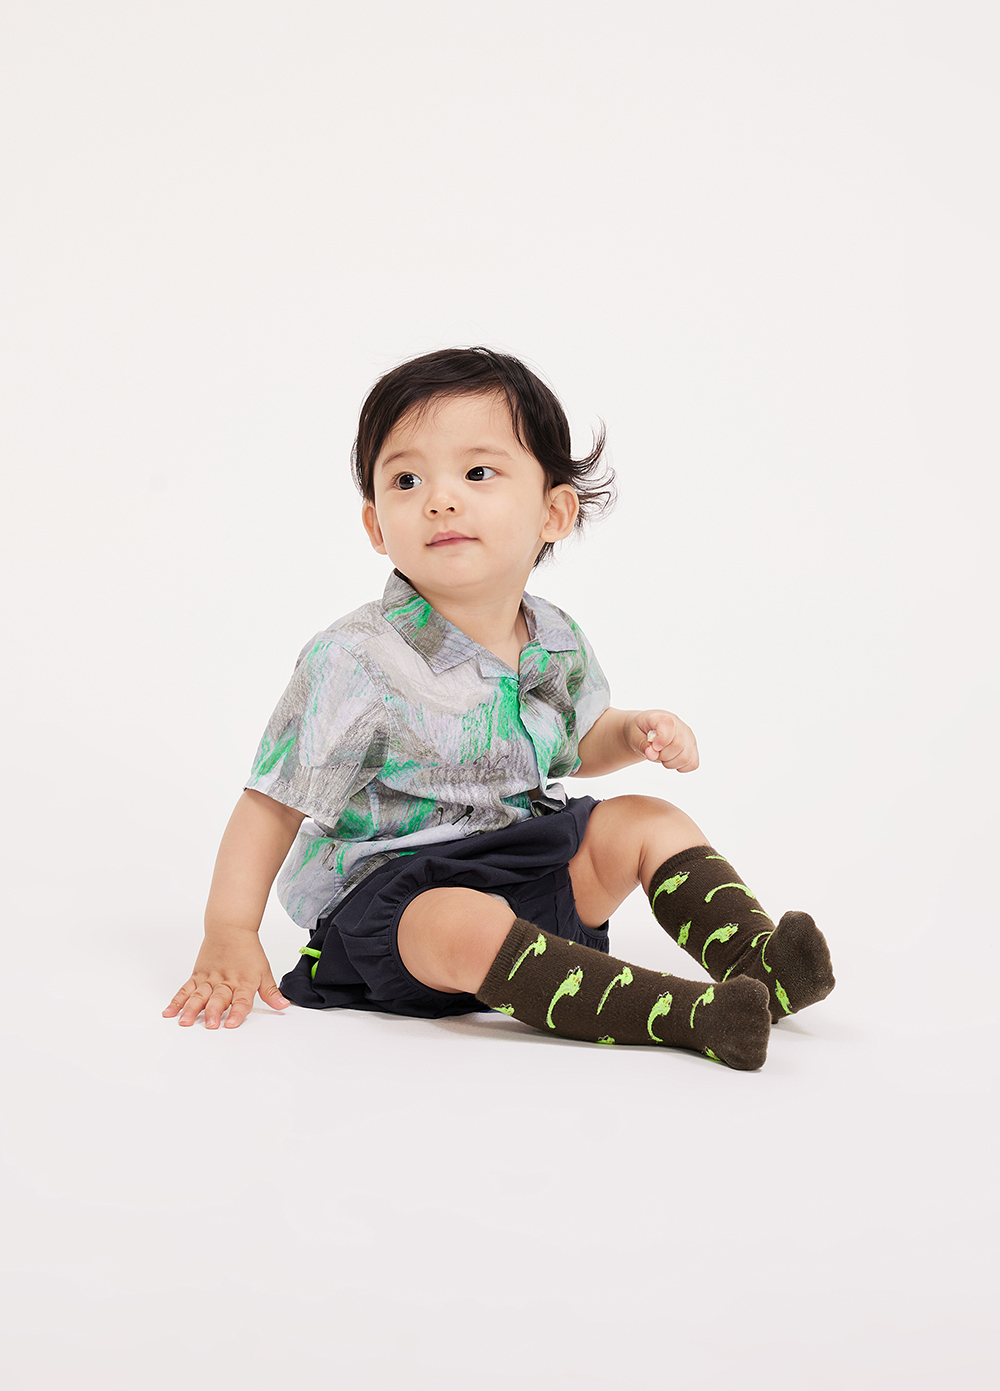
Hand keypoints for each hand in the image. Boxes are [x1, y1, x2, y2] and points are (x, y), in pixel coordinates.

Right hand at [162, 929, 289, 1028]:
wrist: (230, 928)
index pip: (241, 1000)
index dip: (237, 1013)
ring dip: (191, 1009)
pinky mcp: (197, 975)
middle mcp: (225, 981)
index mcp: (243, 982)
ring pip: (199, 995)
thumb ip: (271, 992)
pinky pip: (185, 989)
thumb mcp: (264, 971)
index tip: (231, 1024)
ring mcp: (209, 978)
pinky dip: (177, 1000)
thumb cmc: (248, 950)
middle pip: (218, 998)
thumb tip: (283, 1005)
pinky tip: (169, 1012)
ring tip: (184, 1021)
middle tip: (209, 1024)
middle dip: (213, 1012)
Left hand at [627, 710, 699, 772]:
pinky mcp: (693, 748)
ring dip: (670, 763)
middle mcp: (679, 725)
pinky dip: (681, 767)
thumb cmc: (640, 731)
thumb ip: (642, 745)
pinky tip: (671, 760)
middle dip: (663, 755)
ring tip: (662, 756)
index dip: (662, 739)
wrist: (645, 731)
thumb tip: (652, 754)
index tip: (653, 746)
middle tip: (654, 753)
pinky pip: (693, 764)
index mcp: (663, 717)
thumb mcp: (633, 736)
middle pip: (678, 745)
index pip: (669, 725)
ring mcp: (688, 737)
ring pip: (686, 757)